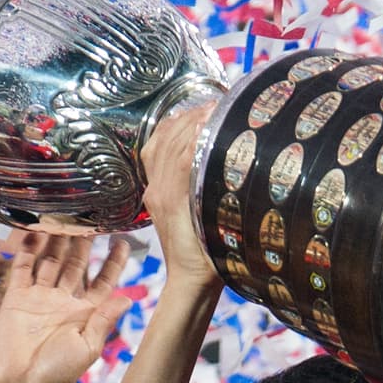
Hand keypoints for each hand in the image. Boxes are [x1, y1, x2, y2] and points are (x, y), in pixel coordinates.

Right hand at [0, 232, 131, 382]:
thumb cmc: (57, 373)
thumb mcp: (88, 347)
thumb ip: (105, 320)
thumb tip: (129, 298)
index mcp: (84, 314)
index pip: (103, 281)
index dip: (113, 262)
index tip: (122, 241)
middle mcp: (63, 302)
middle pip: (76, 265)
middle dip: (83, 244)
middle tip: (89, 220)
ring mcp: (39, 298)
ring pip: (50, 261)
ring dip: (57, 242)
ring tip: (64, 218)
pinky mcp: (16, 298)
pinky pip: (23, 268)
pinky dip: (28, 250)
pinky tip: (35, 232)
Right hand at [140, 101, 220, 293]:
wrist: (192, 280)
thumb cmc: (203, 250)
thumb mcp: (197, 212)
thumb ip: (201, 189)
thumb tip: (226, 166)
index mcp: (158, 188)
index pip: (161, 140)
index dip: (180, 119)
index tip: (202, 108)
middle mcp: (156, 187)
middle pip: (166, 136)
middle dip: (191, 114)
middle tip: (215, 103)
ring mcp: (162, 194)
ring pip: (172, 144)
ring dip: (195, 123)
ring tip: (215, 109)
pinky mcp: (172, 202)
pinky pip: (180, 163)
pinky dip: (194, 142)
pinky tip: (208, 129)